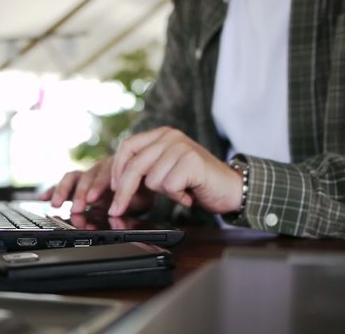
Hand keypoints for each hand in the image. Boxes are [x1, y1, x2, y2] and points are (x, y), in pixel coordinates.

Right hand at [39, 156, 154, 213]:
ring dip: (65, 191)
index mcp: (118, 167)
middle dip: (81, 193)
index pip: (106, 174)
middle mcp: (101, 168)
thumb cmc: (141, 190)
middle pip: (87, 176)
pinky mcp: (79, 181)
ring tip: (57, 204)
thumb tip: (120, 210)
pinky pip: (65, 183)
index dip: (97, 186)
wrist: (140, 181)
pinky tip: (44, 198)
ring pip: (74, 177)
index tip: (92, 200)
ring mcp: (89, 174)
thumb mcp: (143, 196)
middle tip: (78, 208)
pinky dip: (54, 190)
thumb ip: (133, 201)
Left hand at [108, 126, 242, 216]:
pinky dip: (178, 197)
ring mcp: (181, 147)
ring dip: (165, 193)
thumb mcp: (166, 170)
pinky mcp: (191, 161)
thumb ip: (146, 168)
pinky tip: (189, 194)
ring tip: (182, 190)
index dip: (116, 170)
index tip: (112, 190)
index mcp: (162, 135)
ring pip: (152, 180)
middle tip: (116, 211)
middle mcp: (170, 136)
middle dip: (123, 192)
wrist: (232, 188)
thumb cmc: (197, 182)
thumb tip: (115, 184)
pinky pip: (169, 186)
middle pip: (135, 165)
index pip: (127, 146)